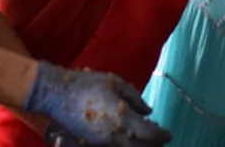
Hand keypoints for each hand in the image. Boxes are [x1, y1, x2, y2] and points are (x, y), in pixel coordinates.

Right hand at [24, 62, 170, 146]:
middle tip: (162, 139)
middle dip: (154, 145)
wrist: (56, 94)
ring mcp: (101, 142)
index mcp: (123, 119)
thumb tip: (149, 111)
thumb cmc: (86, 84)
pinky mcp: (90, 144)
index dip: (163, 136)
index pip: (151, 135)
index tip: (169, 133)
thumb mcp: (116, 84)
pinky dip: (126, 145)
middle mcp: (114, 135)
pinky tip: (128, 138)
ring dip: (140, 146)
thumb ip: (135, 99)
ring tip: (147, 140)